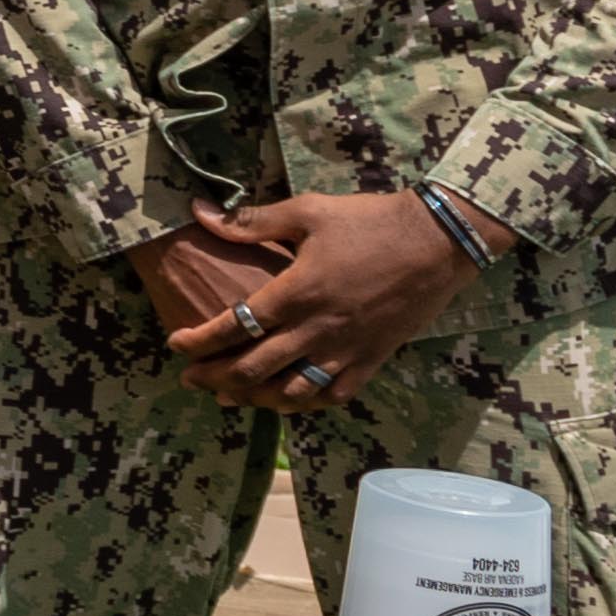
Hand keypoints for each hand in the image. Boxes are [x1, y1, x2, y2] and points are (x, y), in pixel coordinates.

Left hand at [158, 193, 477, 411]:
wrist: (439, 242)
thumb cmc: (370, 222)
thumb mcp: (307, 212)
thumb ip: (251, 222)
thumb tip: (199, 213)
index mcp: (295, 293)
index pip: (233, 326)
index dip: (199, 341)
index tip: (175, 344)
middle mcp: (316, 330)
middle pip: (253, 369)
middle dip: (214, 377)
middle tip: (190, 378)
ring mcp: (346, 350)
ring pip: (291, 392)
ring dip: (254, 397)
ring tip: (229, 395)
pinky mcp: (372, 360)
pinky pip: (333, 394)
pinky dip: (304, 403)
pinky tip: (288, 400)